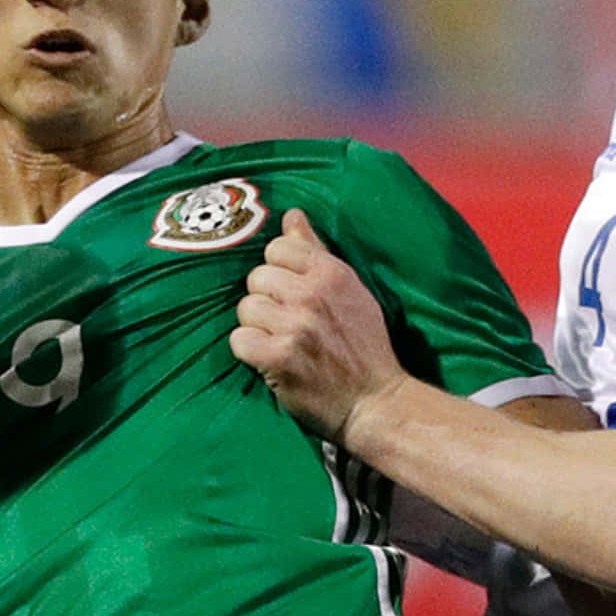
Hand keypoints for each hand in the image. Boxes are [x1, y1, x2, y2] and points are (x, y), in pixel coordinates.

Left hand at [230, 208, 407, 442]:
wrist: (376, 401)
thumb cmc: (363, 345)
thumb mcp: (350, 289)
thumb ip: (316, 250)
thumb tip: (291, 214)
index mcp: (332, 272)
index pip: (278, 247)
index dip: (279, 270)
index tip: (292, 292)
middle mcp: (312, 294)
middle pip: (256, 278)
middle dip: (266, 300)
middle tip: (287, 322)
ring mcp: (294, 326)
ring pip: (245, 309)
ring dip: (257, 327)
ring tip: (280, 341)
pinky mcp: (278, 358)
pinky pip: (239, 339)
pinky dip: (250, 352)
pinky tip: (270, 359)